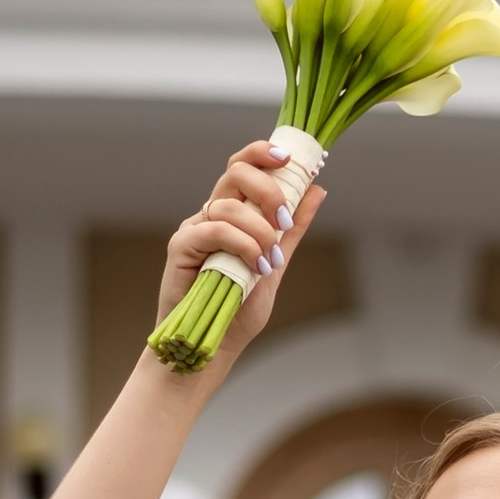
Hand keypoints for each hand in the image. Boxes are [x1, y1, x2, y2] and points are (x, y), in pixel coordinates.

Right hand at [152, 142, 325, 365]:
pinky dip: (241, 244)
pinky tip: (255, 267)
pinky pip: (213, 229)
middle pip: (235, 173)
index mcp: (233, 213)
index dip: (262, 154)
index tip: (290, 160)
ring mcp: (195, 228)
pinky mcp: (181, 246)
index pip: (243, 167)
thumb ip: (293, 229)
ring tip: (269, 263)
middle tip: (284, 221)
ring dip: (258, 231)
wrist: (214, 343)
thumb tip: (317, 189)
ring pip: (228, 205)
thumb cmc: (239, 307)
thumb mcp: (276, 263)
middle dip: (267, 190)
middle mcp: (211, 214)